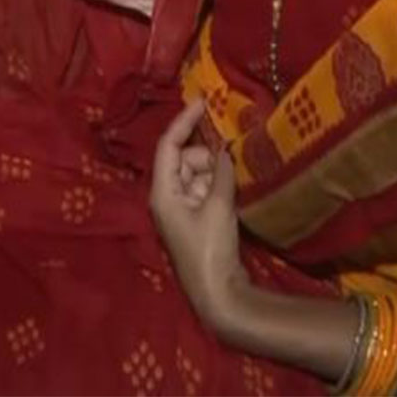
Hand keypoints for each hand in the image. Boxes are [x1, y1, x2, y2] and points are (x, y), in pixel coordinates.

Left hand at [150, 99, 247, 326]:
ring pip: (197, 174)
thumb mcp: (218, 206)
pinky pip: (205, 190)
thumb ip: (221, 173)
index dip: (184, 121)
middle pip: (184, 159)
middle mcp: (166, 197)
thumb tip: (225, 150)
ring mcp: (180, 210)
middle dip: (207, 154)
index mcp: (161, 191)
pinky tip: (234, 188)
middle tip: (230, 161)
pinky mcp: (195, 220)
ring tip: (234, 179)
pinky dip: (218, 185)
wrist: (218, 294)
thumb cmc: (211, 249)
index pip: (168, 145)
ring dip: (215, 171)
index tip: (203, 102)